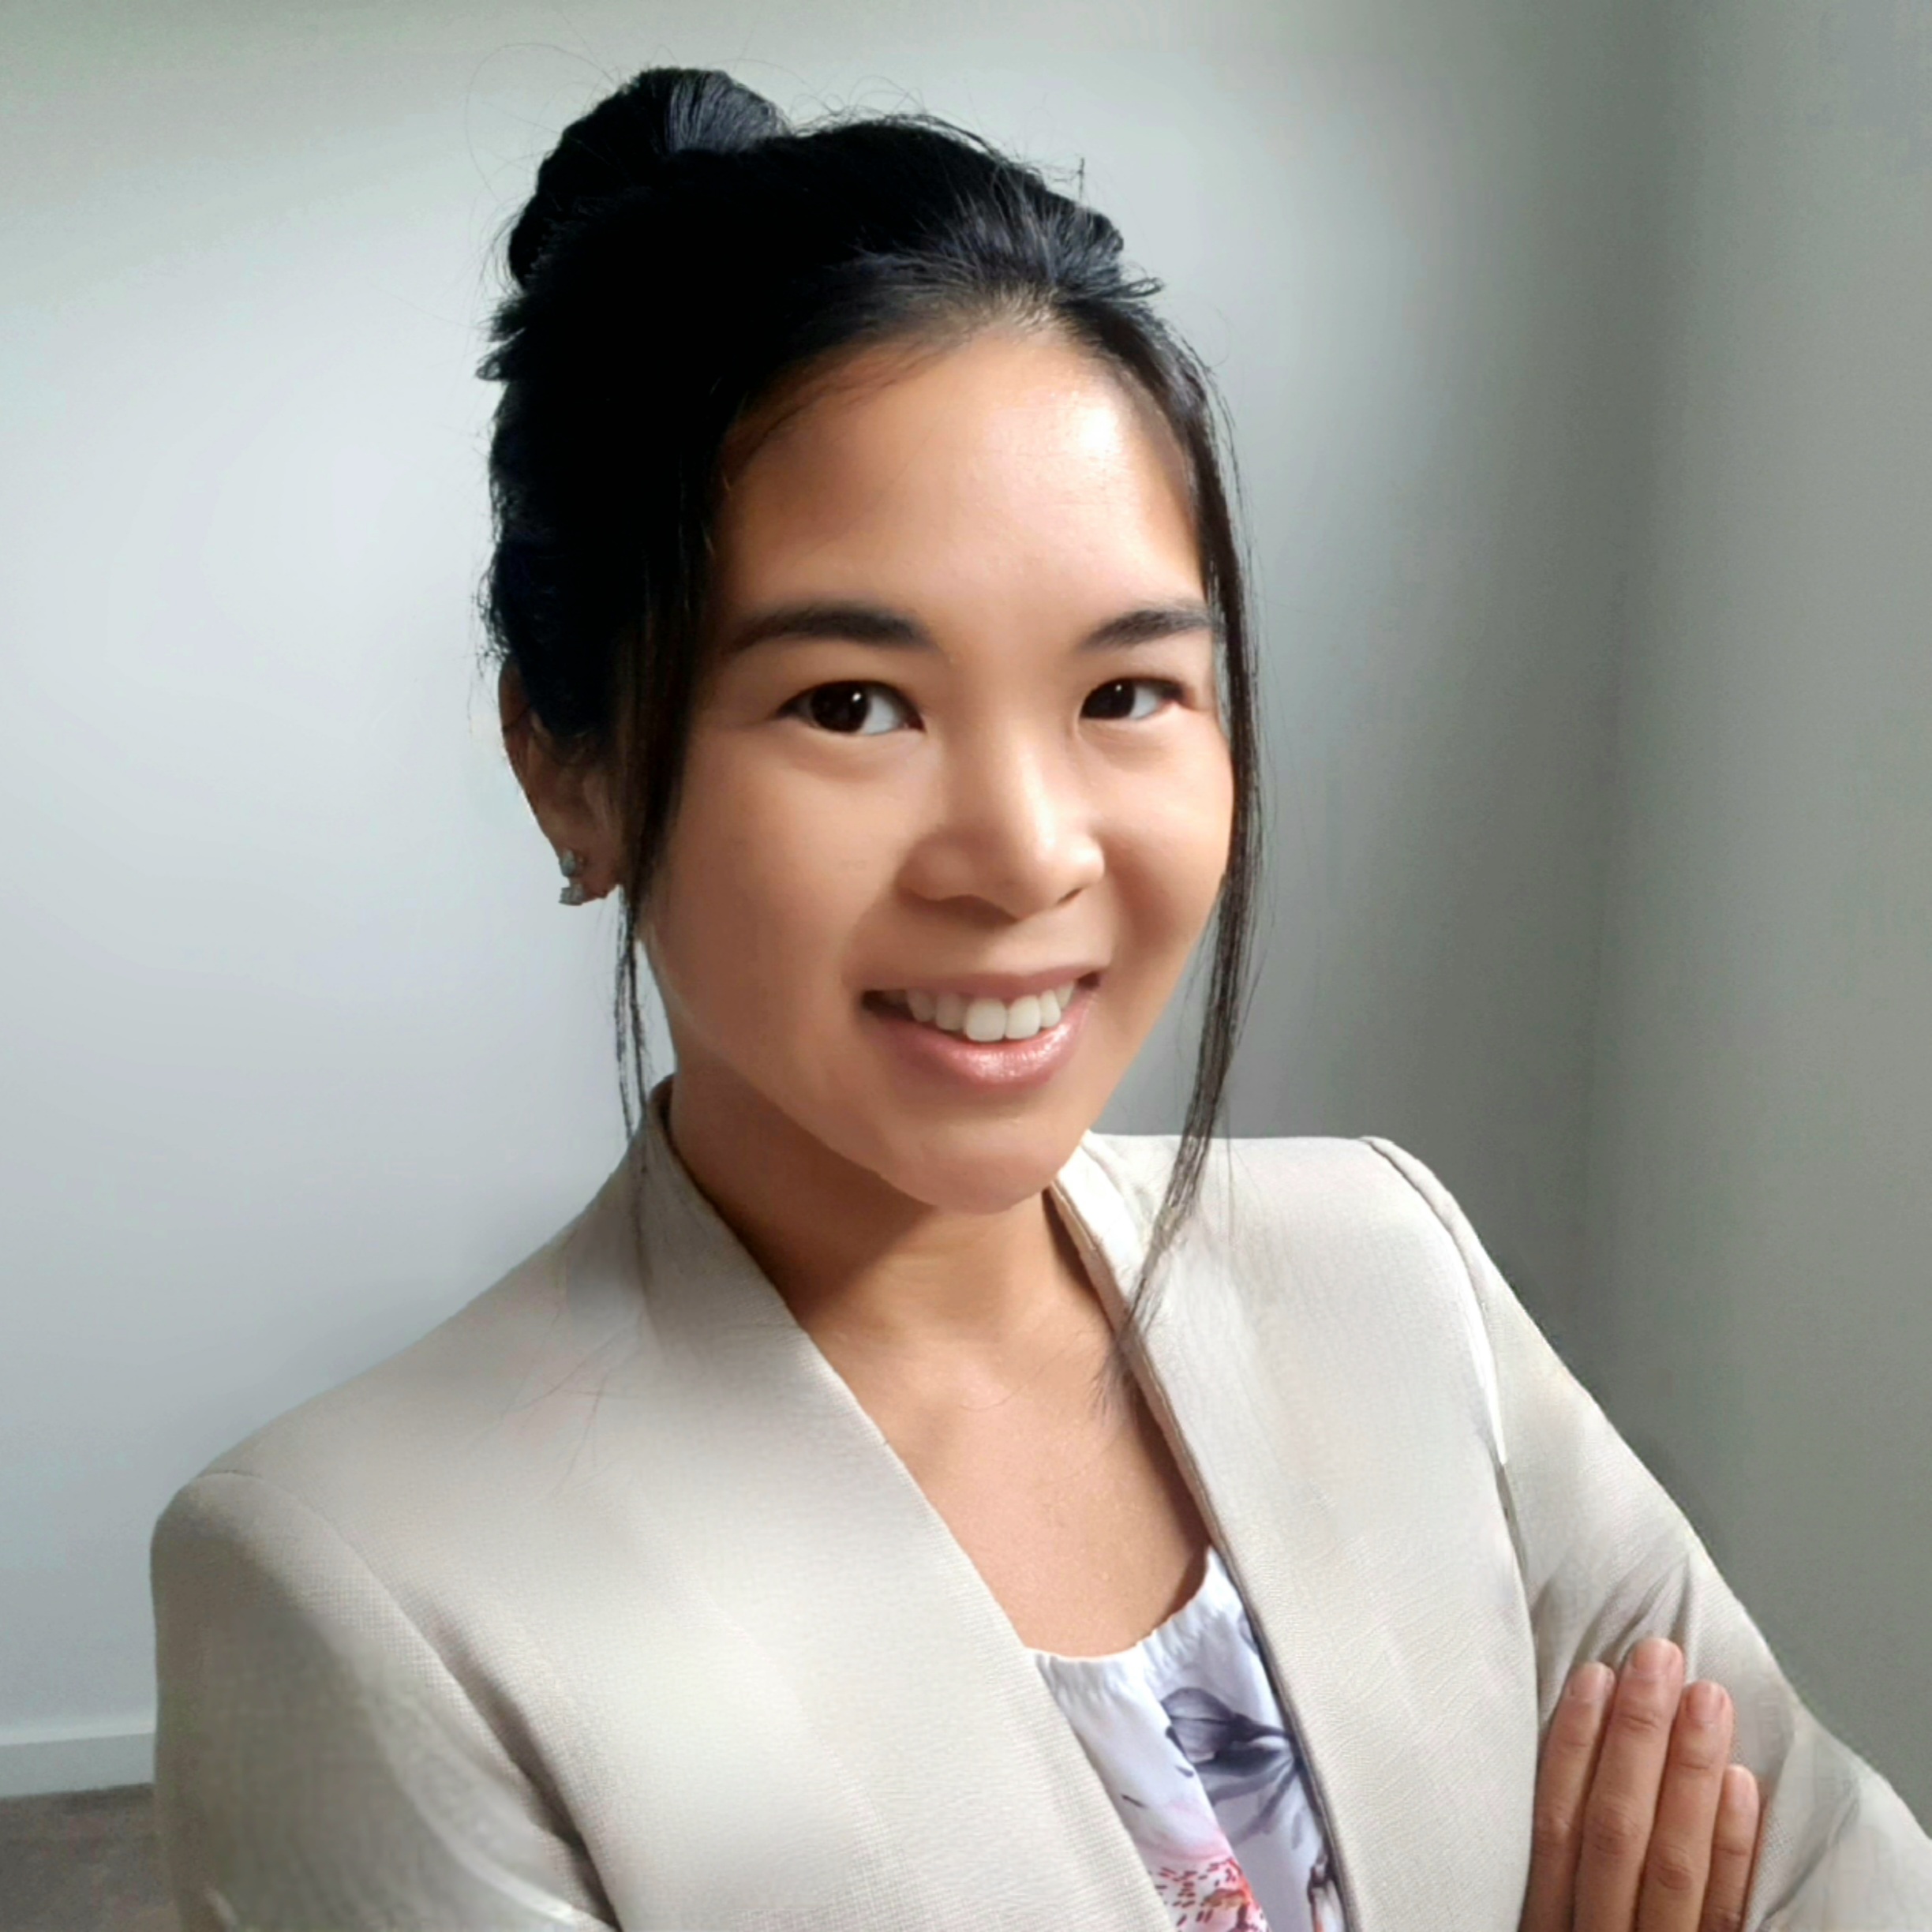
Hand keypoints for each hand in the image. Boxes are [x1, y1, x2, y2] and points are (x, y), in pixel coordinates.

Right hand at [1520, 1638, 1764, 1931]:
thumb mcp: (1535, 1931)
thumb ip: (1546, 1878)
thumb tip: (1554, 1776)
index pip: (1557, 1830)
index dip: (1574, 1748)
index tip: (1595, 1676)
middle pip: (1617, 1837)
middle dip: (1637, 1741)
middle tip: (1657, 1658)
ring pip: (1673, 1868)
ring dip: (1689, 1775)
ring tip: (1706, 1697)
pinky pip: (1727, 1920)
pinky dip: (1735, 1851)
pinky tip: (1741, 1786)